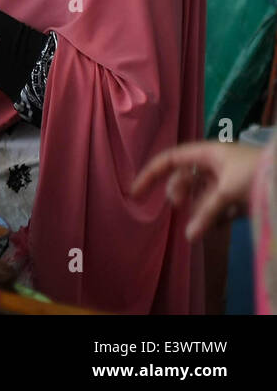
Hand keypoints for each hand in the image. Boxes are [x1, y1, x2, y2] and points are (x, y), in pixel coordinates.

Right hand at [132, 141, 262, 240]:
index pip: (169, 160)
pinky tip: (218, 226)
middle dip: (179, 195)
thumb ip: (205, 213)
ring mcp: (227, 179)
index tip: (135, 194)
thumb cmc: (256, 175)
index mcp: (207, 153)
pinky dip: (215, 217)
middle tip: (179, 208)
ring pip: (202, 195)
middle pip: (184, 179)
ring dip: (199, 210)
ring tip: (202, 225)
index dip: (150, 175)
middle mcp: (214, 164)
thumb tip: (189, 237)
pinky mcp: (240, 195)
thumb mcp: (227, 192)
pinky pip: (218, 206)